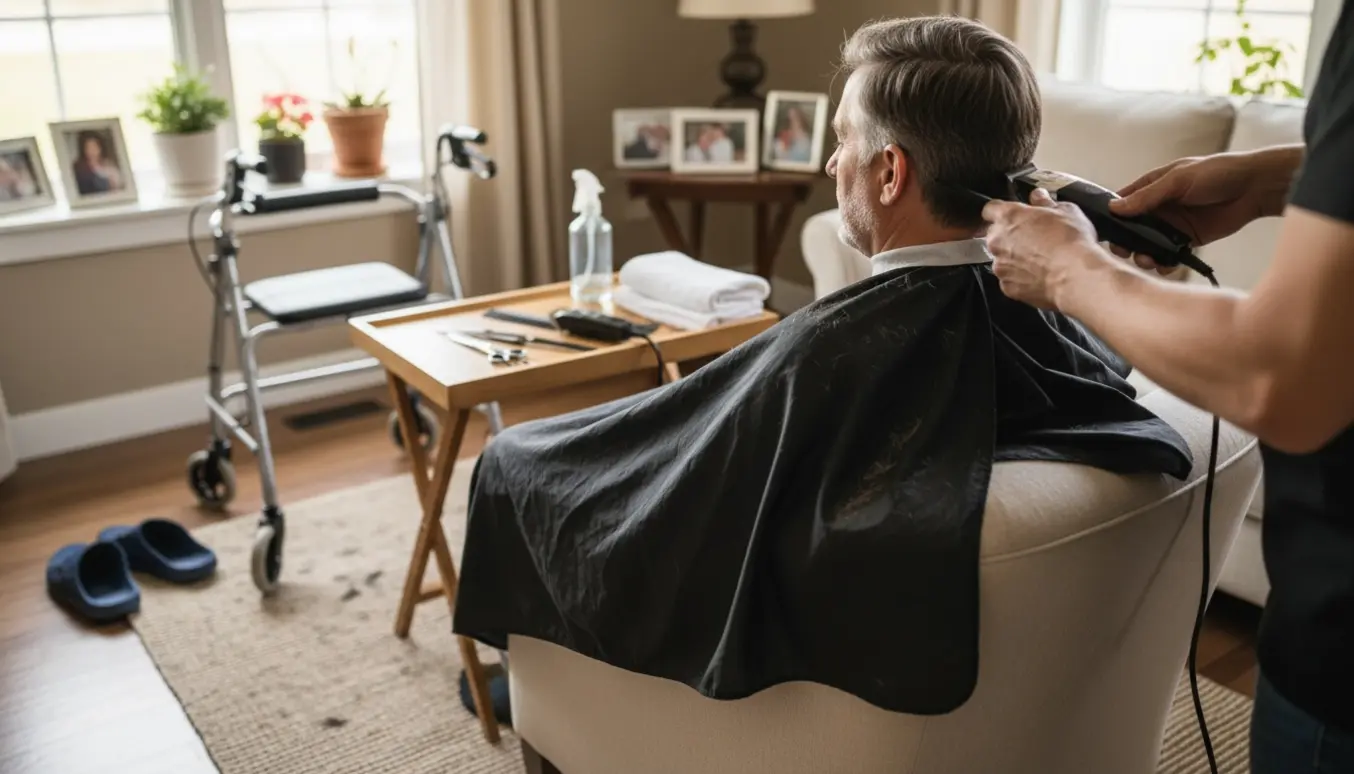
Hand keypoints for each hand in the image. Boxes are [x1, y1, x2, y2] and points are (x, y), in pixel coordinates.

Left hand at [982, 187, 1103, 309]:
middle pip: (995, 235)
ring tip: (1039, 260)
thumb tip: (1038, 197)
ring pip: (1001, 258)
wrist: (1074, 275)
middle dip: (1009, 236)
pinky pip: (1009, 279)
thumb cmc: (1070, 240)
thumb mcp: (1065, 210)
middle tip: (1033, 238)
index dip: (1002, 211)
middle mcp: (997, 240)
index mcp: (1008, 216)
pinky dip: (1020, 277)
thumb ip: (1046, 202)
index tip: (1012, 215)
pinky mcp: (1007, 287)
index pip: (990, 209)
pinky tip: (1039, 275)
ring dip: (1014, 258)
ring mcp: (1000, 265)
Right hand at [1107, 151, 1277, 269]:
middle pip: (1130, 230)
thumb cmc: (1217, 173)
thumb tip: (1114, 208)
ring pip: (1146, 246)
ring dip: (1142, 255)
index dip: (1110, 217)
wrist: (1254, 188)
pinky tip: (1165, 265)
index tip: (1102, 232)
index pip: (1122, 203)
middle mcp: (1158, 209)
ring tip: (1147, 260)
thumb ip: (1147, 195)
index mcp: (1152, 188)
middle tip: (1124, 251)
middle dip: (1124, 242)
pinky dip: (1163, 264)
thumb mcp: (1178, 180)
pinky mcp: (1186, 242)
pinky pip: (1168, 257)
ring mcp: (1171, 227)